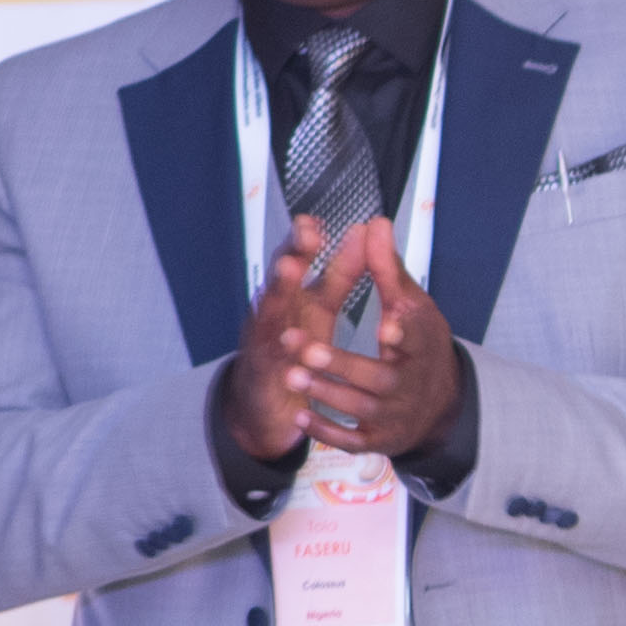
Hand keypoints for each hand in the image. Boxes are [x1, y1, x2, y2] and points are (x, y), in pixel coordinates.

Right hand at [215, 226, 335, 462]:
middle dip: (289, 260)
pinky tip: (288, 338)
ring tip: (290, 270)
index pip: (297, 263)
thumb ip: (339, 274)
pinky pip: (272, 359)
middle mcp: (274, 313)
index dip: (304, 243)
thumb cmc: (296, 348)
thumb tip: (361, 236)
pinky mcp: (265, 373)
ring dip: (278, 290)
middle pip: (279, 281)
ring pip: (270, 314)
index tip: (314, 222)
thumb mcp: (321, 308)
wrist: (270, 403)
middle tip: (302, 240)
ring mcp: (264, 341)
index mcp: (293, 297)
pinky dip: (280, 349)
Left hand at [290, 222, 467, 460]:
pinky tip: (301, 415)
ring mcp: (394, 414)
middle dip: (342, 364)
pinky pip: (352, 439)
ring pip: (360, 408)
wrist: (437, 406)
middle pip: (379, 378)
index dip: (402, 332)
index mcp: (421, 346)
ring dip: (325, 393)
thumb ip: (388, 268)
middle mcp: (410, 383)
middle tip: (307, 350)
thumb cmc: (416, 346)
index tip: (386, 324)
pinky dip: (327, 430)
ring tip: (292, 376)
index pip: (415, 337)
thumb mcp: (410, 306)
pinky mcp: (379, 438)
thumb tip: (375, 223)